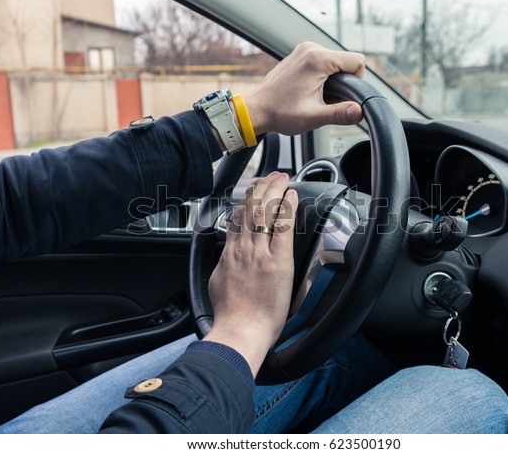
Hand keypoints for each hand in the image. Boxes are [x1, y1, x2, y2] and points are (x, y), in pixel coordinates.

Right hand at [204, 172, 297, 375]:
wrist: (240, 332)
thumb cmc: (231, 316)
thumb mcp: (216, 284)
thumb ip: (223, 267)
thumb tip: (226, 261)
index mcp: (229, 254)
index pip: (236, 218)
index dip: (245, 200)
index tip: (252, 191)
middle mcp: (243, 249)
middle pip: (251, 209)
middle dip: (261, 188)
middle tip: (269, 176)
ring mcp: (260, 253)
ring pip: (265, 212)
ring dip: (274, 190)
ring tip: (281, 177)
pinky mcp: (278, 261)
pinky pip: (282, 227)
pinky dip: (287, 208)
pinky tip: (291, 195)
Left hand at [244, 42, 364, 135]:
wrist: (257, 109)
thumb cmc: (280, 113)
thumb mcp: (313, 117)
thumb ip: (339, 113)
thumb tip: (359, 111)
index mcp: (317, 59)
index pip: (357, 61)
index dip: (357, 82)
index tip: (344, 97)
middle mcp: (311, 48)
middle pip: (346, 61)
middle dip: (344, 82)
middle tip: (326, 100)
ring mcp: (304, 49)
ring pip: (335, 61)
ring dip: (333, 80)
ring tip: (316, 96)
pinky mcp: (300, 54)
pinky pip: (323, 61)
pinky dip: (323, 76)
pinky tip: (310, 90)